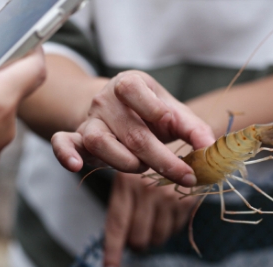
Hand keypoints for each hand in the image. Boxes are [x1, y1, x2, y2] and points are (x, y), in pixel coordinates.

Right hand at [51, 71, 214, 185]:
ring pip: (99, 142)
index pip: (135, 90)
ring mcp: (89, 119)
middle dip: (162, 159)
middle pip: (131, 133)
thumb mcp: (175, 115)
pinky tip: (75, 165)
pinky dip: (64, 154)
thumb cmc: (152, 115)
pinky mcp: (76, 137)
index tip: (182, 133)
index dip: (157, 112)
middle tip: (186, 176)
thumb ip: (194, 129)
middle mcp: (105, 100)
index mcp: (131, 85)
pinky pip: (62, 143)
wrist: (119, 113)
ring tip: (142, 167)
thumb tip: (210, 147)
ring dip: (126, 163)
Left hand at [104, 171, 196, 266]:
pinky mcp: (186, 201)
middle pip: (138, 237)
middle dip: (138, 244)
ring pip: (158, 237)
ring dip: (156, 236)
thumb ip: (126, 203)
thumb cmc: (155, 165)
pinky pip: (174, 229)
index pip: (116, 225)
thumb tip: (123, 242)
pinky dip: (171, 227)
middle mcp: (145, 190)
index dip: (112, 253)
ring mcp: (168, 197)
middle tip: (140, 238)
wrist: (190, 146)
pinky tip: (171, 211)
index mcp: (125, 182)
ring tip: (157, 219)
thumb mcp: (133, 176)